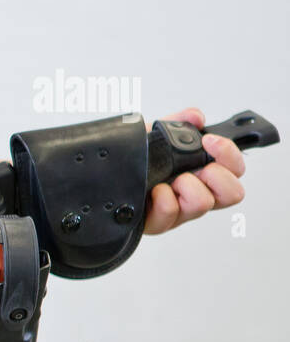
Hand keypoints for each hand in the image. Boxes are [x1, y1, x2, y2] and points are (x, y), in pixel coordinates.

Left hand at [144, 107, 245, 234]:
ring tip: (171, 180)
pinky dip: (163, 198)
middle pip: (233, 193)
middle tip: (196, 168)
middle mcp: (196, 194)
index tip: (209, 141)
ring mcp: (180, 212)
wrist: (105, 181)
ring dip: (188, 186)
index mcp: (203, 174)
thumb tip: (196, 117)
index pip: (235, 169)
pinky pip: (171, 212)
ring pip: (203, 204)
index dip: (230, 154)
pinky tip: (153, 190)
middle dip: (217, 176)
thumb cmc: (137, 163)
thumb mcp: (156, 136)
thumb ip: (178, 123)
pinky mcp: (159, 223)